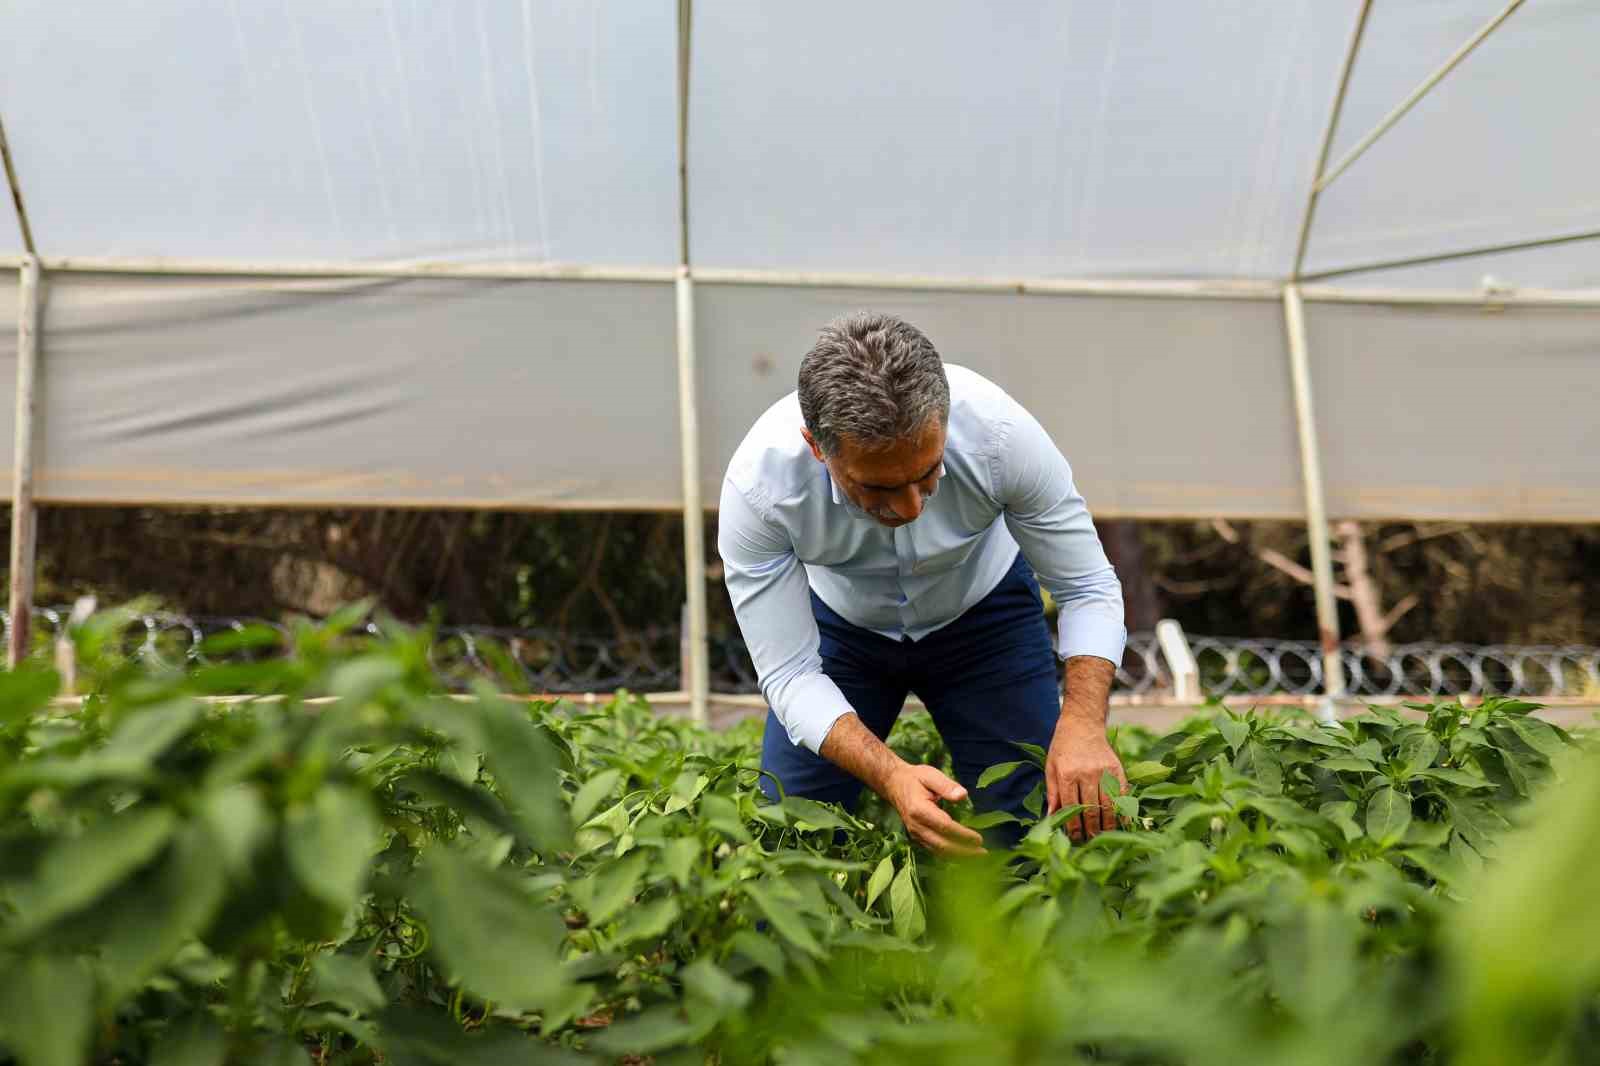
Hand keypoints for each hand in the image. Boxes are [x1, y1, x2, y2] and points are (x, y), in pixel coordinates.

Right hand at [883, 764, 986, 856]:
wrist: (894, 785)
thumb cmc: (915, 778)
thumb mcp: (931, 775)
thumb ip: (947, 785)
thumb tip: (963, 796)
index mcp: (920, 810)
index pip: (945, 827)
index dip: (963, 835)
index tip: (979, 838)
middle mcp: (916, 825)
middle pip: (942, 845)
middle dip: (964, 851)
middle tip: (983, 852)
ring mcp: (915, 833)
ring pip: (938, 851)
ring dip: (958, 856)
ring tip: (977, 856)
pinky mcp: (917, 837)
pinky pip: (934, 850)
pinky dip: (949, 855)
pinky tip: (963, 854)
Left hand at [1047, 716, 1126, 841]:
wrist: (1082, 724)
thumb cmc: (1063, 747)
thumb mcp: (1051, 767)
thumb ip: (1052, 793)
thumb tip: (1051, 817)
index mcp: (1067, 774)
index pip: (1071, 807)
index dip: (1073, 826)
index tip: (1075, 838)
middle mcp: (1086, 773)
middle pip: (1090, 809)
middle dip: (1090, 830)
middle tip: (1090, 842)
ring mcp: (1103, 771)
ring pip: (1107, 805)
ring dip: (1106, 825)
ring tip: (1103, 837)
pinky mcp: (1117, 769)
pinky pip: (1122, 795)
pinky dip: (1122, 811)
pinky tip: (1121, 823)